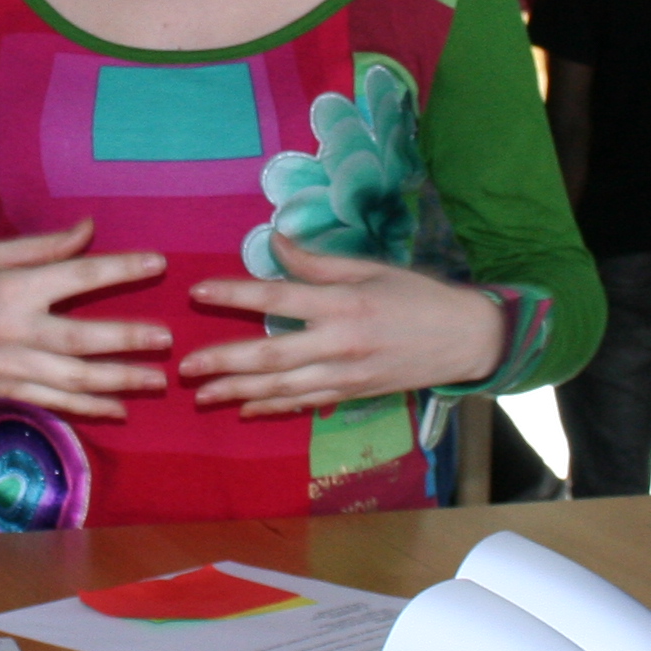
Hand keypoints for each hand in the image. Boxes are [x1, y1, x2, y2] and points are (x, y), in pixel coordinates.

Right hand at [0, 220, 168, 419]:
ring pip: (75, 379)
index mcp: (13, 288)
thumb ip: (44, 247)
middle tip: (167, 339)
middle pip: (83, 338)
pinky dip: (91, 409)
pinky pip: (57, 403)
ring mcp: (12, 366)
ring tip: (157, 379)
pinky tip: (121, 408)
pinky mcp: (8, 390)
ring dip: (120, 380)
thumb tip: (89, 228)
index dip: (120, 269)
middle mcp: (15, 330)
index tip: (158, 263)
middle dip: (129, 339)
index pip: (77, 276)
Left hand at [181, 234, 509, 416]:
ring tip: (202, 394)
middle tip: (185, 365)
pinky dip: (274, 408)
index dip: (234, 293)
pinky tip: (245, 409)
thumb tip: (274, 241)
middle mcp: (341, 342)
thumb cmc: (417, 295)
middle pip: (271, 355)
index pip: (278, 295)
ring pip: (283, 388)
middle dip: (224, 361)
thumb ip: (318, 262)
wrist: (465, 339)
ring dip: (239, 392)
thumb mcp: (370, 268)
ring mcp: (346, 374)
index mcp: (344, 302)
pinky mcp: (353, 394)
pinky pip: (305, 404)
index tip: (197, 292)